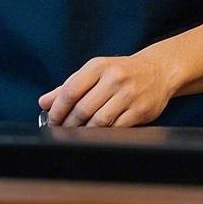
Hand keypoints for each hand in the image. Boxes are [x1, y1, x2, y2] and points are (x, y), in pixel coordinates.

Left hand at [38, 51, 173, 126]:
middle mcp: (114, 78)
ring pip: (99, 121)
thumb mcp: (95, 71)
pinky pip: (117, 129)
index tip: (51, 119)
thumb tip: (44, 102)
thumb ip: (70, 86)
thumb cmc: (121, 72)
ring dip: (84, 133)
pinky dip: (103, 135)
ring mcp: (129, 95)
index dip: (57, 109)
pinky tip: (96, 137)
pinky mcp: (140, 111)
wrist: (158, 71)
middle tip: (61, 132)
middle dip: (68, 124)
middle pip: (83, 108)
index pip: (71, 89)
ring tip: (76, 136)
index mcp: (98, 66)